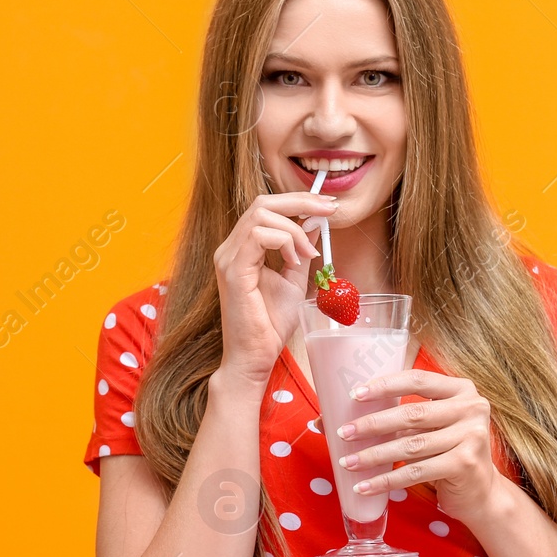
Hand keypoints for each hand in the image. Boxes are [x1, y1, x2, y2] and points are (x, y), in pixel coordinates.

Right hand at [213, 191, 337, 385]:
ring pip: (261, 215)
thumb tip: (313, 225)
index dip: (298, 201)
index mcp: (241, 249)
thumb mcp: (293, 280)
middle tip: (329, 210)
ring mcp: (228, 258)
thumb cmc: (270, 325)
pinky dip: (284, 241)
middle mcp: (229, 249)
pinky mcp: (233, 270)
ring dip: (294, 229)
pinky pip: (258, 235)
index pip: (265, 208)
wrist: (255, 356)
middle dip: (300, 201)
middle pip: (262, 203)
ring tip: (309, 255)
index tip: (327, 206)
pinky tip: (295, 260)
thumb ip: (299, 252)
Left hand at [332, 370, 500, 522]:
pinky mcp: (465, 464)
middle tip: (343, 432)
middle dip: (372, 424)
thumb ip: (394, 417)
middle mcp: (471, 408)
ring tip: (347, 462)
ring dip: (373, 455)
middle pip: (411, 413)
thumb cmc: (444, 452)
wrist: (481, 492)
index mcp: (460, 389)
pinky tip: (364, 486)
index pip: (417, 379)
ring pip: (410, 445)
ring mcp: (472, 436)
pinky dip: (386, 480)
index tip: (354, 395)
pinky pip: (415, 472)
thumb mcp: (427, 428)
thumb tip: (325, 420)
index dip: (384, 385)